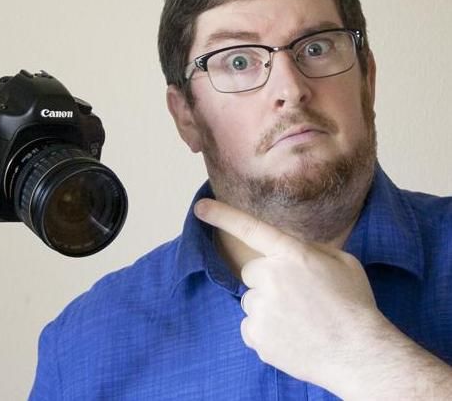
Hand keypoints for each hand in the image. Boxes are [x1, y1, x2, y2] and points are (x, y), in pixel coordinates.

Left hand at [194, 198, 388, 391]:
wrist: (361, 355)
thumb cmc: (355, 305)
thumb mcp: (341, 262)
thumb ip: (308, 251)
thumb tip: (287, 251)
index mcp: (291, 254)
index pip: (250, 229)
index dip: (223, 215)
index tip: (200, 207)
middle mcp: (271, 277)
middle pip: (252, 272)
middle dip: (267, 281)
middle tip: (297, 297)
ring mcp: (262, 309)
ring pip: (252, 301)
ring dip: (268, 307)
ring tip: (300, 320)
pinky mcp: (257, 337)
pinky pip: (251, 327)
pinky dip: (266, 332)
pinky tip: (292, 336)